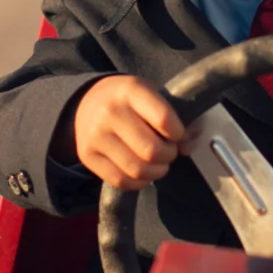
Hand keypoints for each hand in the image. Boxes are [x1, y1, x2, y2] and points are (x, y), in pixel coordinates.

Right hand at [71, 75, 185, 190]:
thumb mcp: (151, 96)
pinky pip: (121, 181)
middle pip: (152, 150)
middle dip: (168, 155)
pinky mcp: (87, 156)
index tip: (177, 134)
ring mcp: (96, 136)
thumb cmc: (129, 101)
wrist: (86, 103)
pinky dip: (139, 182)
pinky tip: (142, 172)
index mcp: (131, 90)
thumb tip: (186, 147)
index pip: (164, 119)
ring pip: (138, 170)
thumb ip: (176, 118)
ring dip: (156, 172)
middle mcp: (110, 112)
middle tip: (168, 151)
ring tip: (157, 163)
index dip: (178, 133)